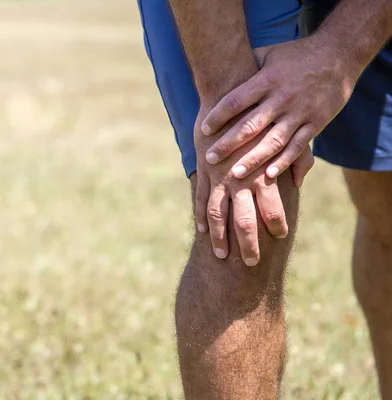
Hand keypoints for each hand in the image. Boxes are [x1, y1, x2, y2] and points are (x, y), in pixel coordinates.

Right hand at [194, 108, 295, 266]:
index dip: (275, 224)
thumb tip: (298, 181)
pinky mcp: (203, 170)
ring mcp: (218, 176)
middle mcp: (239, 178)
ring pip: (217, 214)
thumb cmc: (263, 111)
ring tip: (221, 256)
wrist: (228, 92)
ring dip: (220, 237)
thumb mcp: (286, 133)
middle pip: (242, 218)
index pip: (270, 207)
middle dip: (247, 242)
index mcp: (262, 170)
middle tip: (251, 263)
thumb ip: (296, 158)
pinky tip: (203, 231)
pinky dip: (201, 216)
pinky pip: (200, 198)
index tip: (279, 238)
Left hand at [199, 36, 358, 185]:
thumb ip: (246, 66)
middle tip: (210, 158)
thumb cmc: (296, 55)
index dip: (218, 115)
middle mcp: (281, 98)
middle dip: (228, 144)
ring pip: (273, 141)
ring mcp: (299, 112)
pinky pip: (298, 146)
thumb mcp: (269, 54)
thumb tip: (218, 68)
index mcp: (266, 80)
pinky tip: (269, 176)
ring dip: (254, 159)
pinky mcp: (315, 123)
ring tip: (236, 175)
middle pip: (250, 125)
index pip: (236, 100)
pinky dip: (285, 162)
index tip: (203, 129)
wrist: (338, 56)